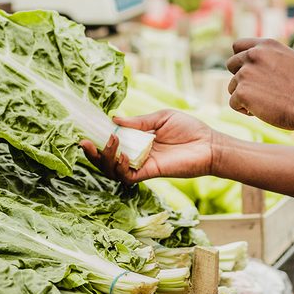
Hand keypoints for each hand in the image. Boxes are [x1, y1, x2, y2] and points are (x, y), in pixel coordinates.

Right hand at [81, 111, 213, 184]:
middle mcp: (137, 154)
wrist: (209, 144)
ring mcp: (142, 165)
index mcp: (139, 139)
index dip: (98, 137)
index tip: (87, 130)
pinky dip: (120, 167)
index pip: (113, 141)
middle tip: (84, 142)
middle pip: (107, 159)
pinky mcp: (150, 173)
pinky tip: (122, 154)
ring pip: (113, 169)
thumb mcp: (162, 118)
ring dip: (106, 157)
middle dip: (93, 153)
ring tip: (110, 142)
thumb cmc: (189, 129)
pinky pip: (127, 176)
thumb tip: (114, 119)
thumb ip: (139, 121)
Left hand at [226, 38, 293, 130]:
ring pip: (232, 86)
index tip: (247, 70)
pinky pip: (233, 103)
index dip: (240, 59)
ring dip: (244, 96)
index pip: (238, 45)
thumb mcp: (292, 59)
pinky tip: (260, 111)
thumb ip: (271, 54)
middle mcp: (253, 55)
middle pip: (231, 65)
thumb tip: (256, 54)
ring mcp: (246, 72)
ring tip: (265, 103)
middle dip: (241, 78)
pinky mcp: (242, 91)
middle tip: (258, 91)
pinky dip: (244, 109)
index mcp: (266, 45)